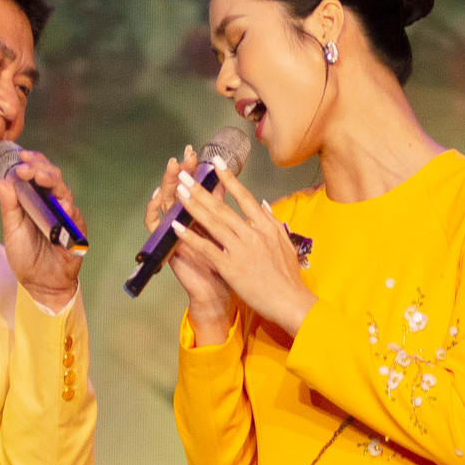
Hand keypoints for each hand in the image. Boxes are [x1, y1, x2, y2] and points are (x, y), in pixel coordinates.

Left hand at [0, 149, 85, 310]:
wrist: (39, 283)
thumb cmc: (27, 255)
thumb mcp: (12, 228)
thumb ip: (9, 205)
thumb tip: (2, 180)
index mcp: (38, 199)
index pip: (38, 172)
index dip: (31, 161)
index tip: (19, 156)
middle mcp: (54, 204)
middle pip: (53, 177)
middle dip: (40, 168)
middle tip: (26, 166)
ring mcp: (66, 217)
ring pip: (64, 192)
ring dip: (53, 182)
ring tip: (41, 177)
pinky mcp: (76, 234)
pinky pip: (75, 220)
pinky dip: (70, 212)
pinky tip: (63, 206)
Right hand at [145, 146, 234, 346]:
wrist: (218, 296)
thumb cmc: (230, 270)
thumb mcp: (236, 240)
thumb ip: (236, 217)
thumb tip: (246, 195)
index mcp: (206, 221)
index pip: (202, 190)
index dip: (202, 173)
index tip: (205, 155)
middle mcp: (188, 224)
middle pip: (183, 191)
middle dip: (184, 173)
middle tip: (185, 155)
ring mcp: (175, 233)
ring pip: (167, 202)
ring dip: (167, 184)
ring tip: (171, 167)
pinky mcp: (166, 245)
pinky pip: (153, 225)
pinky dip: (153, 211)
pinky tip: (156, 196)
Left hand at [173, 162, 315, 338]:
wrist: (289, 301)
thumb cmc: (288, 277)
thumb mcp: (285, 244)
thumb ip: (272, 223)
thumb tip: (262, 205)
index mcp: (266, 227)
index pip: (244, 197)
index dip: (229, 179)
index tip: (216, 162)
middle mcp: (252, 234)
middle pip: (222, 207)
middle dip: (201, 189)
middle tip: (185, 174)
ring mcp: (240, 250)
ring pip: (212, 223)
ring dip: (192, 205)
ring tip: (178, 191)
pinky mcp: (229, 267)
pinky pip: (205, 248)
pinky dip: (189, 236)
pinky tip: (175, 226)